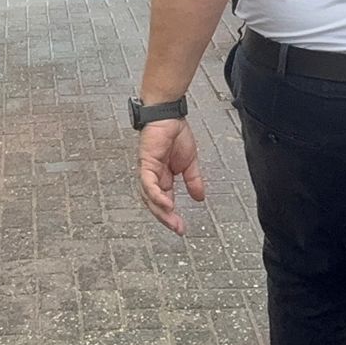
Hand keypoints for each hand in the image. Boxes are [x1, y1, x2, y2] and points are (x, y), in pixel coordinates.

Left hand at [137, 119, 205, 235]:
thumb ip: (193, 180)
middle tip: (178, 229)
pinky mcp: (146, 162)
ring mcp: (147, 170)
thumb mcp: (189, 163)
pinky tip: (166, 204)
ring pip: (149, 196)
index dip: (171, 216)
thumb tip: (200, 198)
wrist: (170, 115)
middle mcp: (152, 176)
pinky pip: (148, 183)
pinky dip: (157, 195)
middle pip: (154, 203)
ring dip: (160, 210)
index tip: (182, 228)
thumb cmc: (176, 134)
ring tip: (172, 220)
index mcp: (162, 177)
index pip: (164, 201)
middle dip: (165, 218)